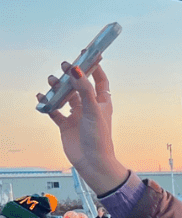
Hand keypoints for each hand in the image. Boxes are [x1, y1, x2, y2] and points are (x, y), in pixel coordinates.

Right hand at [37, 63, 127, 194]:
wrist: (93, 163)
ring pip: (65, 96)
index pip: (100, 80)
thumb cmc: (99, 139)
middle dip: (72, 74)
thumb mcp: (93, 111)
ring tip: (52, 80)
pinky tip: (42, 98)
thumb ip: (84, 90)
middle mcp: (89, 107)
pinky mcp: (66, 125)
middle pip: (79, 85)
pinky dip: (48, 103)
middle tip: (64, 65)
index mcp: (102, 103)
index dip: (94, 67)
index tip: (87, 54)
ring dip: (58, 87)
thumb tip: (76, 69)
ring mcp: (77, 115)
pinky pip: (54, 110)